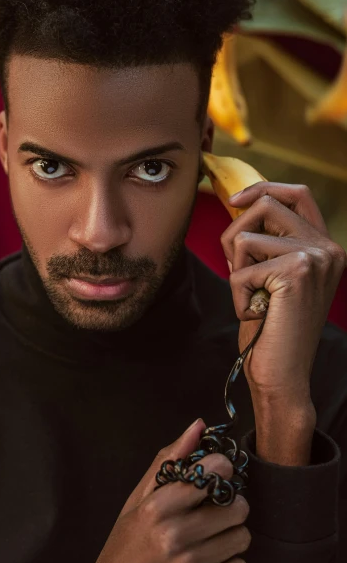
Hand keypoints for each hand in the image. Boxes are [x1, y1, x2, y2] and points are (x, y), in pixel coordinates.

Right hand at [21, 419, 250, 562]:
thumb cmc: (121, 556)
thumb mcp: (135, 505)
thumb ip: (168, 463)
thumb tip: (197, 426)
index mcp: (155, 507)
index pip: (211, 473)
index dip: (221, 472)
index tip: (216, 477)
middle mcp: (172, 535)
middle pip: (236, 507)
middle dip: (229, 509)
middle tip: (211, 517)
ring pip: (241, 538)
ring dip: (230, 540)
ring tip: (207, 545)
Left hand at [221, 182, 346, 409]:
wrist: (282, 373)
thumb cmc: (270, 328)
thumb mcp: (271, 276)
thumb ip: (267, 243)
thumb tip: (238, 206)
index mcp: (325, 246)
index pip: (297, 194)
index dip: (263, 188)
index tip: (234, 201)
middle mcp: (328, 248)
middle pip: (266, 205)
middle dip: (235, 233)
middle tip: (236, 268)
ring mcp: (316, 257)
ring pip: (246, 237)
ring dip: (235, 271)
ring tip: (253, 298)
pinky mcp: (298, 271)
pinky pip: (240, 268)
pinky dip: (237, 293)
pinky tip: (255, 314)